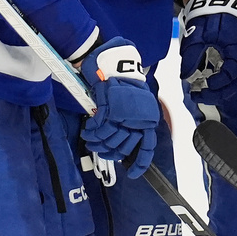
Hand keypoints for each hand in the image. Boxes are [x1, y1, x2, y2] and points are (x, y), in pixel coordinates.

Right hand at [80, 37, 159, 178]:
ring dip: (98, 141)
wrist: (113, 61)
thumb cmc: (122, 81)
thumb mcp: (133, 102)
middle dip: (109, 149)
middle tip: (99, 146)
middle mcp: (139, 118)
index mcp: (148, 117)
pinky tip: (88, 129)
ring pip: (111, 140)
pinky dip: (92, 131)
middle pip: (124, 146)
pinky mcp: (111, 109)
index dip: (140, 163)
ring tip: (91, 137)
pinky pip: (100, 129)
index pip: (147, 146)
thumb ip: (132, 121)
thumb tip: (125, 140)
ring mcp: (126, 114)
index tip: (133, 174)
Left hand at [179, 0, 236, 102]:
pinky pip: (230, 74)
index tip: (205, 85)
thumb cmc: (209, 16)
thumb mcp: (198, 36)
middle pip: (235, 82)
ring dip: (219, 90)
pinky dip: (220, 82)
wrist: (215, 0)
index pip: (233, 74)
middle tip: (199, 96)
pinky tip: (206, 84)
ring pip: (234, 80)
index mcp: (235, 49)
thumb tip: (186, 78)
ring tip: (201, 94)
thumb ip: (192, 57)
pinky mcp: (232, 55)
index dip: (219, 83)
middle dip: (218, 93)